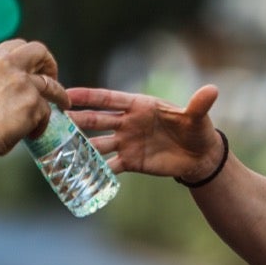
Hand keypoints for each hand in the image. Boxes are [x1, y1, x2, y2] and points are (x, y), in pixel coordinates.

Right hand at [0, 39, 67, 156]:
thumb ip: (1, 76)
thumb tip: (23, 81)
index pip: (20, 46)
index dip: (32, 57)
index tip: (36, 69)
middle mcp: (9, 64)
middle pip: (40, 51)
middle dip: (50, 64)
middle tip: (53, 78)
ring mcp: (24, 83)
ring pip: (52, 85)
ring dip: (59, 96)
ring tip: (62, 105)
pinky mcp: (34, 103)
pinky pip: (47, 112)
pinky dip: (41, 124)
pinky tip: (31, 132)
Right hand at [67, 84, 221, 181]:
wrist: (199, 156)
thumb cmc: (197, 130)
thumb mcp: (198, 118)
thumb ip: (199, 105)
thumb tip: (213, 90)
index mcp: (140, 106)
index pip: (110, 99)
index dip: (89, 97)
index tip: (68, 94)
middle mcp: (128, 123)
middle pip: (97, 120)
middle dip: (76, 121)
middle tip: (52, 121)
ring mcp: (126, 143)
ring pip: (97, 143)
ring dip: (79, 146)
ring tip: (56, 149)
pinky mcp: (130, 162)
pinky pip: (108, 166)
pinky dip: (94, 171)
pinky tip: (76, 175)